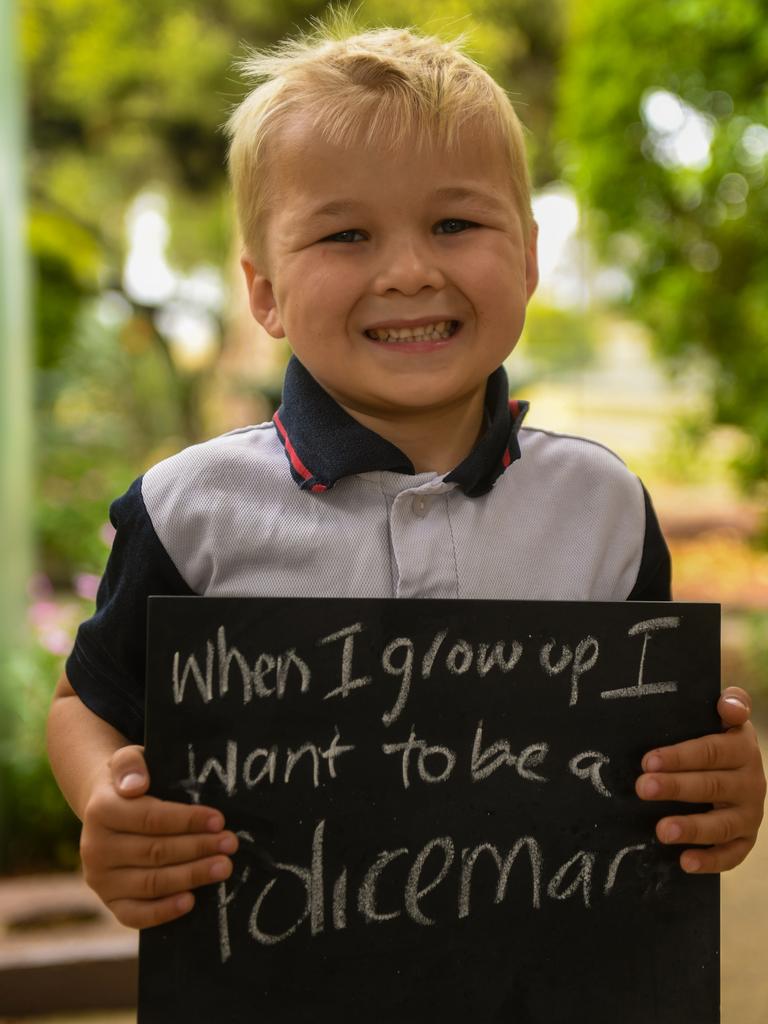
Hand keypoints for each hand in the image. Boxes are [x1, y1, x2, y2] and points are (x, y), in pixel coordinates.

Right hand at [80, 744, 238, 927]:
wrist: (106, 809)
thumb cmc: (129, 782)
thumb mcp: (128, 761)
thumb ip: (130, 765)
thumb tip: (136, 785)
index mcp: (101, 811)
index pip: (151, 818)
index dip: (187, 821)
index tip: (219, 820)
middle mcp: (95, 848)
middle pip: (155, 852)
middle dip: (198, 848)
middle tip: (230, 844)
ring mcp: (100, 879)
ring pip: (151, 883)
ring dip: (191, 876)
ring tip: (223, 867)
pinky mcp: (109, 901)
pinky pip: (135, 915)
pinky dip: (163, 911)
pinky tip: (191, 901)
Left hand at [635, 686, 765, 872]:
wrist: (735, 763)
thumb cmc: (715, 734)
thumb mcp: (721, 714)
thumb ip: (731, 703)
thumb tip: (728, 705)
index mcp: (742, 748)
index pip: (711, 751)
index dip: (680, 756)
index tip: (648, 761)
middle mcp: (751, 782)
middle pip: (711, 786)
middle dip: (675, 788)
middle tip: (643, 788)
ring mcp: (750, 813)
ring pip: (722, 824)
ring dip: (691, 828)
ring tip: (661, 830)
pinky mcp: (745, 839)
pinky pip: (732, 855)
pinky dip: (710, 861)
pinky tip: (685, 862)